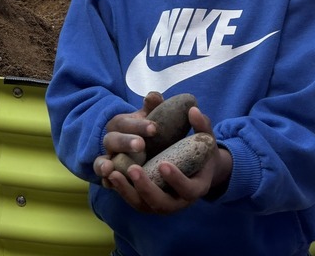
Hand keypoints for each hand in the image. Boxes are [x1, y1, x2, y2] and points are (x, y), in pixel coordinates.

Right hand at [93, 91, 163, 183]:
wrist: (124, 146)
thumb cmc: (139, 130)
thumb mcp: (145, 117)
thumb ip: (151, 106)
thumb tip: (154, 96)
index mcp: (120, 124)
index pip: (127, 123)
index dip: (140, 125)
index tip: (154, 128)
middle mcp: (110, 140)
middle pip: (113, 140)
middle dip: (126, 142)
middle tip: (141, 145)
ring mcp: (106, 158)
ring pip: (102, 160)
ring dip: (104, 164)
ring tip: (109, 168)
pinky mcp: (106, 175)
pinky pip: (103, 179)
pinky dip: (105, 181)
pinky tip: (109, 184)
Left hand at [105, 106, 229, 214]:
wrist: (196, 167)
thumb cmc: (201, 151)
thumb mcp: (205, 138)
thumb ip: (201, 125)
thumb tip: (192, 110)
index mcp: (197, 187)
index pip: (188, 189)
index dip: (176, 180)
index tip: (163, 164)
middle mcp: (178, 202)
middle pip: (161, 204)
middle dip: (145, 187)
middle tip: (133, 169)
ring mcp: (161, 204)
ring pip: (142, 204)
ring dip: (126, 191)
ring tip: (113, 173)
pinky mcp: (146, 201)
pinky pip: (132, 199)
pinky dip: (120, 190)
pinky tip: (109, 175)